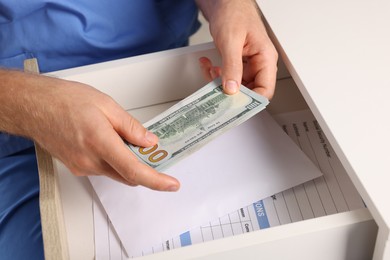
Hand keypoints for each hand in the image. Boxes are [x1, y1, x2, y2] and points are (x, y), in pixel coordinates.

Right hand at [0, 70, 179, 190]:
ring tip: (126, 138)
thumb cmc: (64, 100)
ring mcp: (82, 166)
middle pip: (128, 175)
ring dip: (127, 162)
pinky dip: (113, 159)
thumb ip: (131, 127)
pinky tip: (109, 141)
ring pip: (115, 172)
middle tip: (153, 152)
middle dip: (144, 167)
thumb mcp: (106, 105)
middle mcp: (90, 161)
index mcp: (100, 142)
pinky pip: (103, 168)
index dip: (156, 180)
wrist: (34, 106)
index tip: (171, 184)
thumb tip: (149, 141)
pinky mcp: (76, 167)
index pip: (134, 170)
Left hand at [197, 0, 277, 98]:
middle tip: (216, 90)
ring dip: (220, 82)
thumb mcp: (231, 41)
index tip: (234, 104)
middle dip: (231, 91)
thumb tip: (232, 89)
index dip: (251, 101)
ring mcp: (247, 64)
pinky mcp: (236, 62)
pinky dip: (215, 73)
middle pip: (249, 90)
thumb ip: (232, 66)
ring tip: (210, 71)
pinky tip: (208, 65)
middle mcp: (258, 63)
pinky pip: (227, 76)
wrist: (225, 2)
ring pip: (235, 85)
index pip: (265, 90)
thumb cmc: (234, 12)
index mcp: (265, 58)